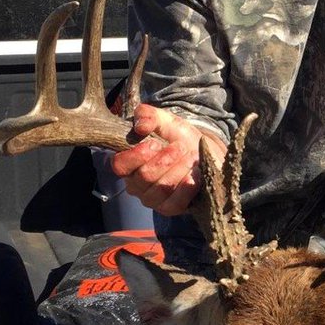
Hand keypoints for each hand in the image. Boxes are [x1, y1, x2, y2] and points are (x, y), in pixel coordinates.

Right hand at [109, 104, 226, 215]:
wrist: (205, 154)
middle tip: (181, 147)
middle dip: (165, 159)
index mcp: (129, 163)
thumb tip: (141, 126)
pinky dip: (187, 188)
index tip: (155, 144)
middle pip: (144, 176)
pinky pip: (175, 203)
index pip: (119, 165)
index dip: (136, 155)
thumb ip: (150, 116)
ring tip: (191, 157)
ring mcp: (152, 199)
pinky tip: (195, 176)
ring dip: (179, 169)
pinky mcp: (170, 208)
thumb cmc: (179, 138)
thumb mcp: (166, 121)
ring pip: (161, 188)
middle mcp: (136, 184)